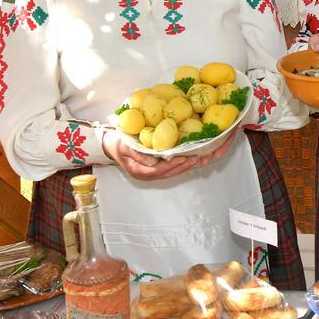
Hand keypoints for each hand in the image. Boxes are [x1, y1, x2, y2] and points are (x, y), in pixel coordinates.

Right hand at [102, 129, 236, 180]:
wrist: (111, 145)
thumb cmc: (118, 144)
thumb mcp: (124, 147)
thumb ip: (138, 154)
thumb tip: (154, 162)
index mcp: (143, 172)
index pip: (163, 170)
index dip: (176, 164)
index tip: (187, 158)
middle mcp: (153, 174)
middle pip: (175, 171)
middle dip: (190, 164)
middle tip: (203, 156)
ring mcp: (157, 171)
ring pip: (178, 170)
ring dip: (192, 163)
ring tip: (207, 156)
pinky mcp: (161, 166)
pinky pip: (177, 165)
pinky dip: (188, 160)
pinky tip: (200, 155)